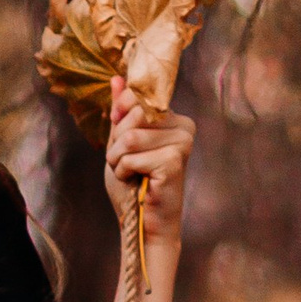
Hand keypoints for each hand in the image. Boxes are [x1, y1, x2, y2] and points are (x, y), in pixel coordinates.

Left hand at [105, 77, 193, 247]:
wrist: (143, 223)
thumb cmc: (133, 184)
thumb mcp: (120, 142)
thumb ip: (121, 112)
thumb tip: (116, 79)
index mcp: (174, 118)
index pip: (138, 96)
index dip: (119, 113)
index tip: (119, 133)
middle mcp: (184, 127)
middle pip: (133, 115)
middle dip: (117, 142)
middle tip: (125, 162)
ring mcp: (182, 143)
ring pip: (130, 137)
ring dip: (117, 160)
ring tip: (129, 173)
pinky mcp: (174, 162)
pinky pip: (131, 156)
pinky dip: (124, 171)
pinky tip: (136, 181)